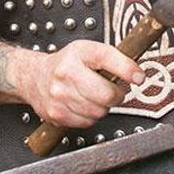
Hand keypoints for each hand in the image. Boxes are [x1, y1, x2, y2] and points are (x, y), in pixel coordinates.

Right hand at [14, 40, 144, 127]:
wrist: (34, 77)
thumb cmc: (66, 64)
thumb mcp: (88, 51)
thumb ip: (113, 59)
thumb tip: (137, 74)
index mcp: (78, 52)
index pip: (107, 58)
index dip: (127, 69)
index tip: (138, 77)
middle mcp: (67, 72)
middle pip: (106, 94)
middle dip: (115, 96)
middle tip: (111, 91)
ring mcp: (60, 94)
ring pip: (98, 111)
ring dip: (101, 107)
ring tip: (93, 97)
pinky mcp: (57, 113)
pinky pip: (87, 122)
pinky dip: (89, 117)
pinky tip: (82, 106)